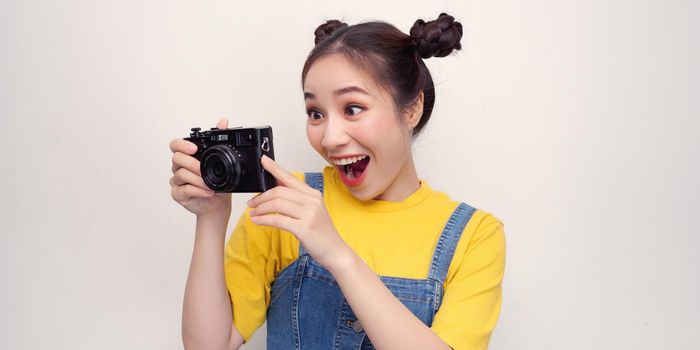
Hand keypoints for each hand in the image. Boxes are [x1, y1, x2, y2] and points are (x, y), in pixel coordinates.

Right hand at [169, 118, 231, 219]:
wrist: (219, 205)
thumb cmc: (219, 183)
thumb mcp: (223, 162)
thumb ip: (221, 140)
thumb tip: (223, 121)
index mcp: (187, 157)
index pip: (175, 145)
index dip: (181, 144)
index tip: (193, 148)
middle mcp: (179, 167)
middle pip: (176, 159)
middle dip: (192, 164)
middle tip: (204, 170)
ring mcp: (177, 181)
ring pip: (180, 174)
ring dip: (197, 179)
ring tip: (210, 184)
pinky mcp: (178, 194)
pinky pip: (184, 189)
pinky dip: (198, 190)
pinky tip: (208, 192)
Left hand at [247, 155, 350, 269]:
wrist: (336, 251)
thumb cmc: (321, 233)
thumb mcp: (312, 211)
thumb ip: (296, 200)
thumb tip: (276, 189)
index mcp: (313, 194)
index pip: (290, 178)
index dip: (275, 168)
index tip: (263, 160)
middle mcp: (312, 201)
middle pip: (279, 191)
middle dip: (261, 197)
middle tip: (252, 203)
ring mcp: (309, 214)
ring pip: (277, 204)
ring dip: (261, 208)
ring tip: (253, 213)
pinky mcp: (304, 228)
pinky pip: (278, 220)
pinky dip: (264, 220)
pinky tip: (257, 221)